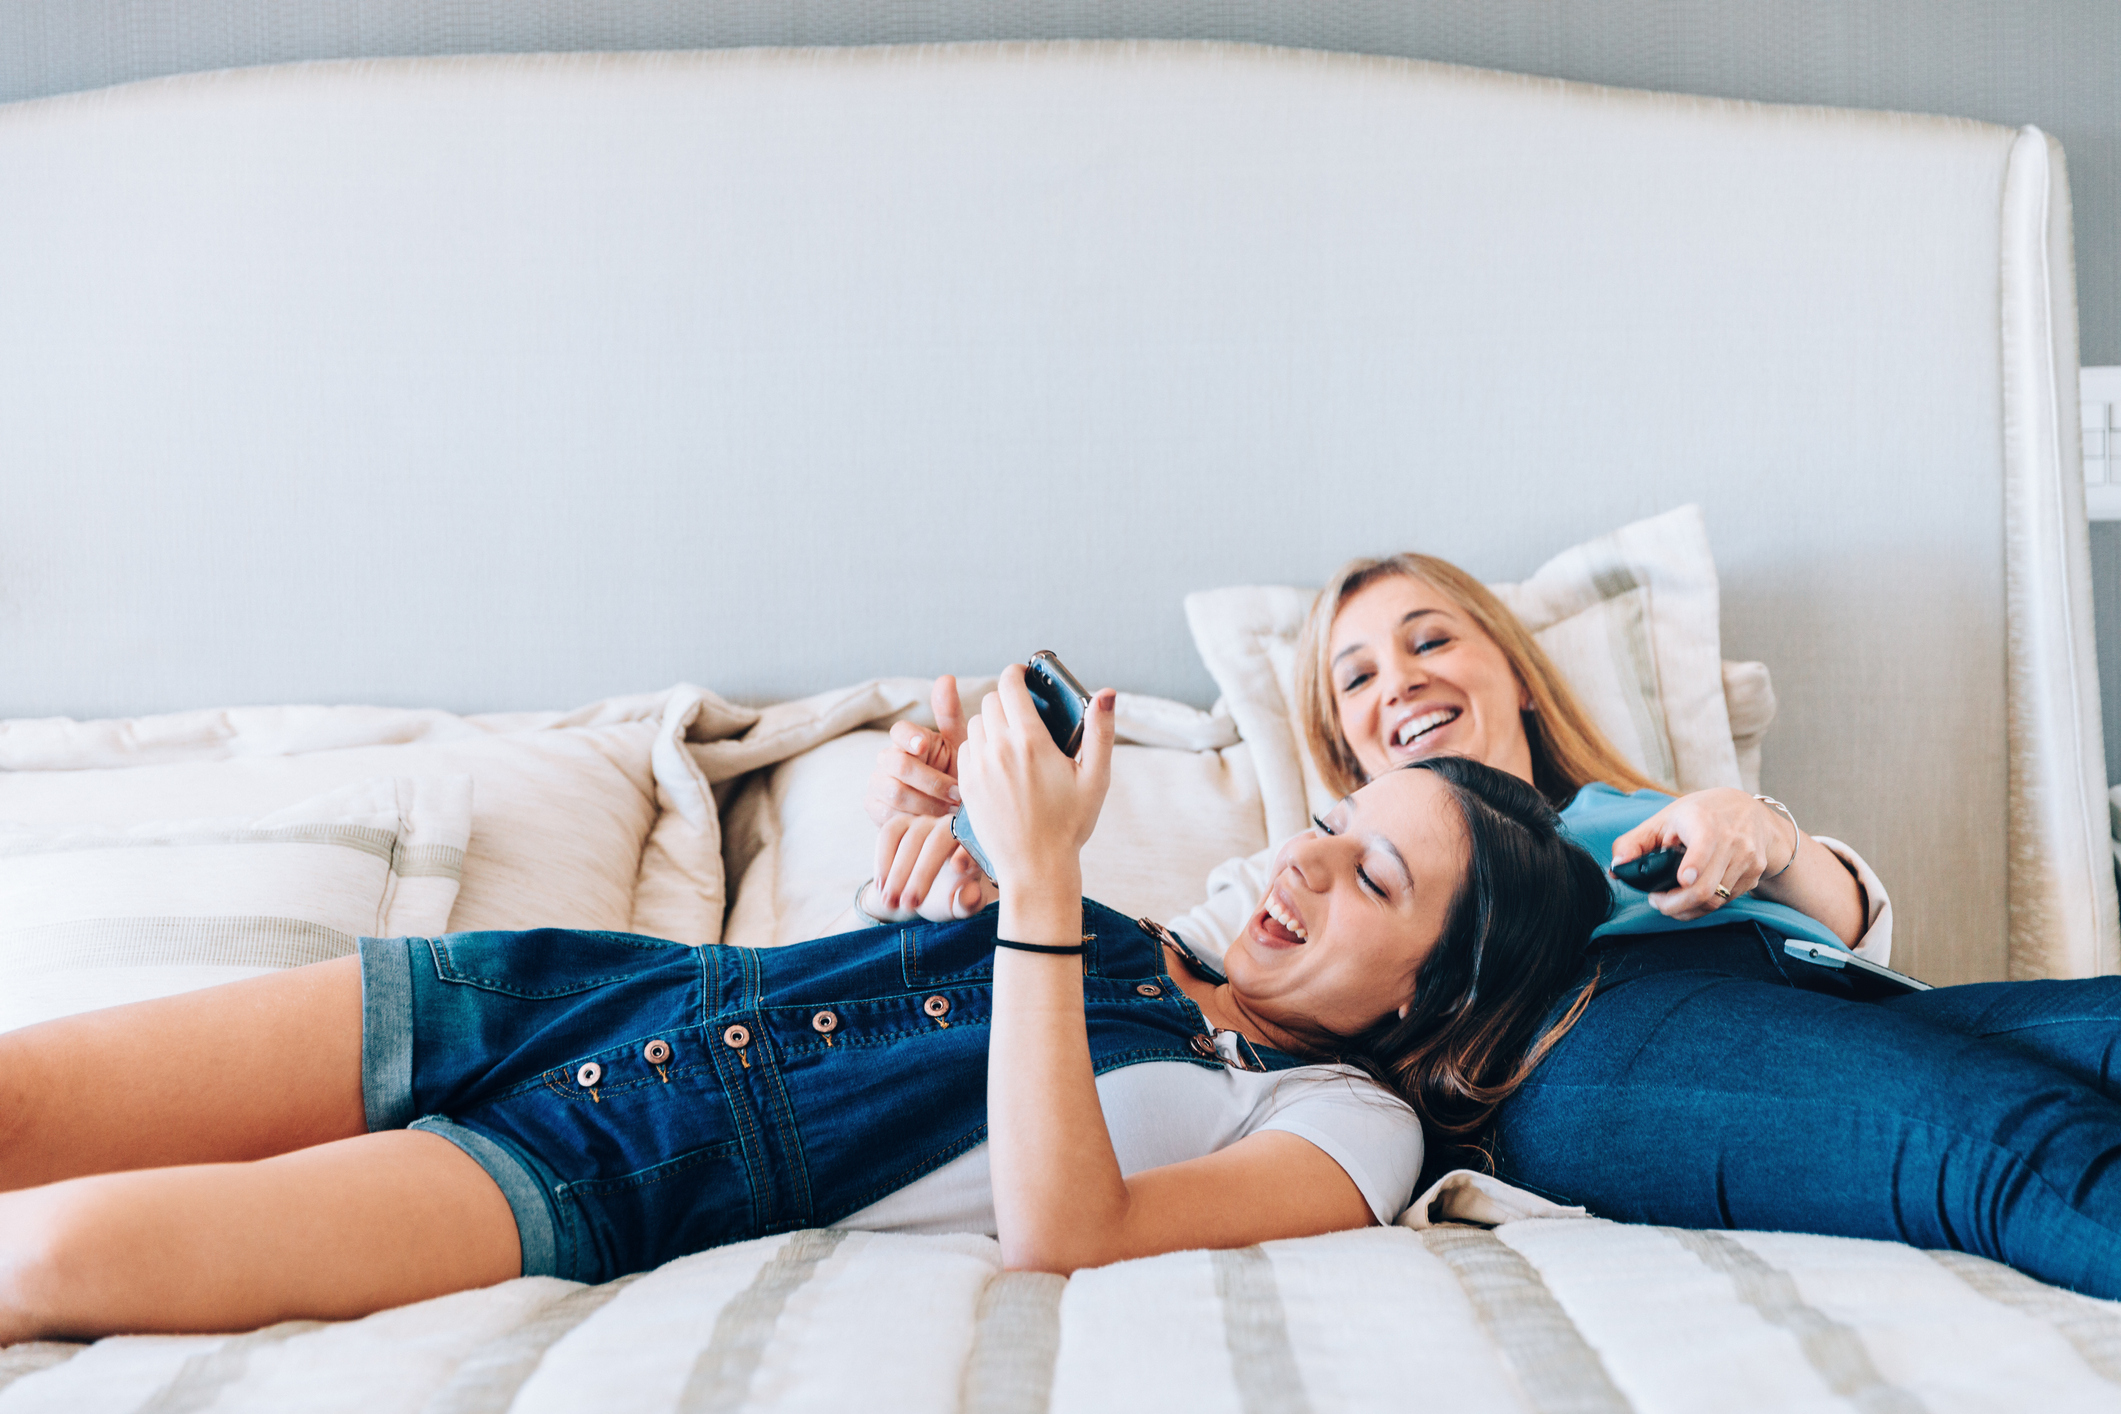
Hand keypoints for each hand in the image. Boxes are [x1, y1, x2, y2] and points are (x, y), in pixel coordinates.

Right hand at [864, 676, 967, 824]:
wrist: (947, 816)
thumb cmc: (955, 776)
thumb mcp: (959, 746)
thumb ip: (950, 715)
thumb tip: (946, 677)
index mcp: (907, 740)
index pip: (899, 731)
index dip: (910, 737)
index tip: (925, 746)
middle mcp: (887, 760)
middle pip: (897, 764)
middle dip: (931, 781)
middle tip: (958, 794)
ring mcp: (877, 785)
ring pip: (895, 792)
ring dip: (928, 803)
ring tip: (952, 812)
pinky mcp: (874, 810)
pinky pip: (890, 815)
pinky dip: (916, 820)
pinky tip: (936, 824)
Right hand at [867, 812, 989, 921]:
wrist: (916, 892)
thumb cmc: (946, 897)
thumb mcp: (959, 906)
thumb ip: (968, 903)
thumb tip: (973, 894)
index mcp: (972, 845)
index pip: (972, 843)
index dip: (966, 852)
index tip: (959, 869)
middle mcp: (950, 827)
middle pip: (937, 842)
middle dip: (921, 874)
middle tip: (908, 905)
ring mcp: (924, 822)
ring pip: (910, 839)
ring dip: (897, 873)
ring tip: (890, 902)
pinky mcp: (900, 823)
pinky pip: (889, 834)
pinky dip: (882, 860)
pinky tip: (881, 886)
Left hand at [957, 665, 1115, 888]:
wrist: (1036, 866)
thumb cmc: (1070, 824)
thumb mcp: (1096, 777)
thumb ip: (1101, 731)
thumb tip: (1107, 693)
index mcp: (1030, 741)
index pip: (1010, 684)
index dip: (1017, 673)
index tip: (1025, 676)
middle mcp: (999, 749)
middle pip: (991, 701)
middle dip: (1007, 700)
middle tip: (1025, 715)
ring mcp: (978, 767)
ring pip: (976, 723)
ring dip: (992, 723)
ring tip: (1012, 741)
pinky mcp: (967, 785)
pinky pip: (966, 749)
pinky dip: (979, 748)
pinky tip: (998, 763)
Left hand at [1610, 788, 1794, 920]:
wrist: (1750, 811)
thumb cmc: (1700, 814)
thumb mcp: (1665, 819)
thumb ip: (1634, 842)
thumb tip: (1615, 868)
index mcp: (1705, 822)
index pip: (1704, 846)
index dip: (1695, 865)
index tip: (1682, 879)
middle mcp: (1732, 840)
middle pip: (1705, 888)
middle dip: (1674, 905)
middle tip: (1657, 902)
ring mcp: (1748, 859)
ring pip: (1716, 900)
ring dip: (1687, 909)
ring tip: (1669, 902)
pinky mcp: (1755, 874)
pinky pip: (1726, 901)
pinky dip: (1704, 906)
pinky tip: (1691, 899)